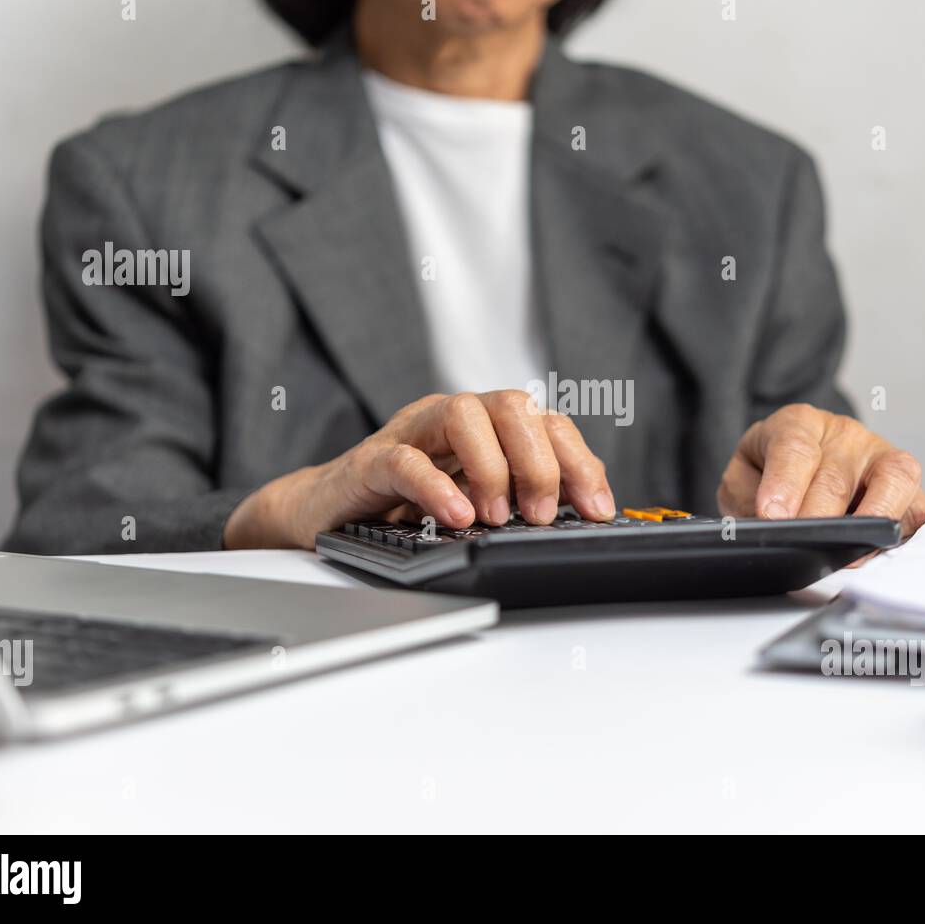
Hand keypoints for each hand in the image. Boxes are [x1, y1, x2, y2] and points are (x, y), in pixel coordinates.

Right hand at [224, 391, 614, 549]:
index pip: (548, 423)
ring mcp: (412, 431)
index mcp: (489, 426)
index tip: (598, 510)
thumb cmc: (406, 505)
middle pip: (513, 407)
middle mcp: (454, 418)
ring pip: (464, 415)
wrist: (326, 513)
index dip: (580, 463)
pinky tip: (457, 517)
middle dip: (540, 463)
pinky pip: (407, 460)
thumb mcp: (477, 501)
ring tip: (498, 517)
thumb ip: (524, 497)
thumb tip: (584, 514)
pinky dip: (436, 487)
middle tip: (542, 515)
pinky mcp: (372, 459)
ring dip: (493, 467)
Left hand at [717, 404, 924, 537]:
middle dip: (817, 517)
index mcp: (800, 423)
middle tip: (800, 543)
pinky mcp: (907, 488)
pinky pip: (915, 507)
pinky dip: (899, 532)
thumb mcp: (741, 480)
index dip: (784, 484)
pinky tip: (873, 550)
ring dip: (867, 521)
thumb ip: (746, 500)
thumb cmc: (769, 473)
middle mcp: (845, 435)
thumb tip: (768, 528)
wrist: (797, 468)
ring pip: (891, 481)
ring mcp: (881, 457)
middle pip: (836, 476)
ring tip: (844, 553)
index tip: (773, 516)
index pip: (795, 447)